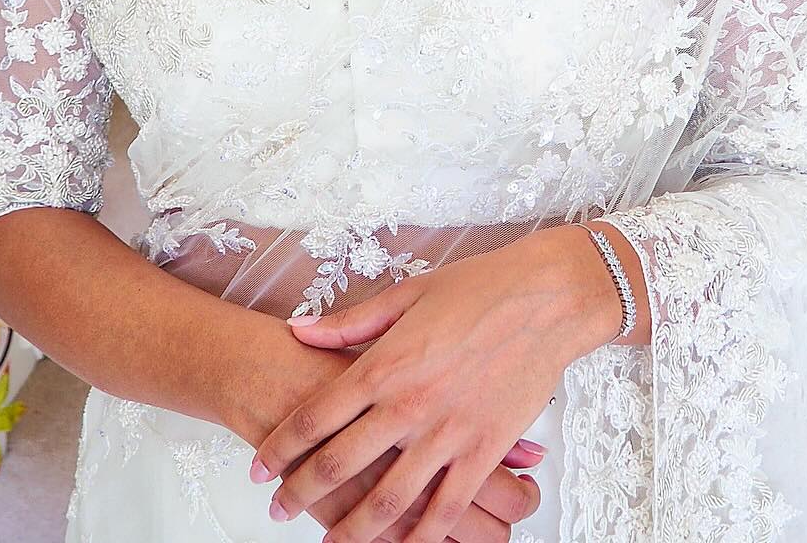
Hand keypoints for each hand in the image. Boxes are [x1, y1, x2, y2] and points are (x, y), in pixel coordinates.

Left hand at [251, 229, 623, 542]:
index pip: (317, 416)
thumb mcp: (407, 294)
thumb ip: (350, 322)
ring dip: (352, 530)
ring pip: (388, 500)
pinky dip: (419, 537)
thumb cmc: (479, 288)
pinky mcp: (484, 452)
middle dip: (302, 492)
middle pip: (341, 464)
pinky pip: (446, 509)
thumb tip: (298, 330)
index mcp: (385, 364)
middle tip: (278, 508)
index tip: (261, 468)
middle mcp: (409, 405)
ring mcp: (448, 434)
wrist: (546, 298)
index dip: (282, 447)